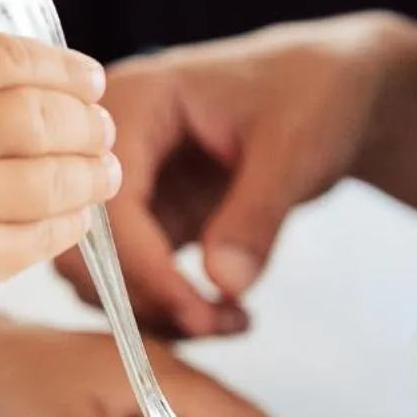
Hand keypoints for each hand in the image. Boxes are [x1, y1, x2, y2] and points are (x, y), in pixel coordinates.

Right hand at [0, 32, 118, 351]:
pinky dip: (72, 220)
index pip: (5, 56)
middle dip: (86, 121)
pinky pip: (44, 233)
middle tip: (101, 128)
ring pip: (56, 176)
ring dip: (93, 171)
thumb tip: (38, 74)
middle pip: (42, 114)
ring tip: (103, 170)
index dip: (60, 65)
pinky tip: (76, 213)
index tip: (88, 79)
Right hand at [57, 14, 403, 336]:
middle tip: (212, 323)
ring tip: (230, 321)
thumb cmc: (313, 94)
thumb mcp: (294, 147)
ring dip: (153, 310)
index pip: (108, 199)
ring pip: (100, 272)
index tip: (198, 311)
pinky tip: (226, 313)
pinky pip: (132, 279)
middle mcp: (109, 146)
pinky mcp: (147, 220)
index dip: (143, 264)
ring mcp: (125, 186)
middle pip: (84, 242)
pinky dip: (168, 308)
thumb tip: (223, 285)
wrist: (332, 92)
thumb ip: (256, 214)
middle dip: (140, 296)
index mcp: (132, 104)